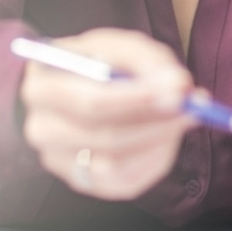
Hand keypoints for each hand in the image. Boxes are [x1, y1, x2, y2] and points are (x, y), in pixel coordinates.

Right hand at [20, 27, 197, 199]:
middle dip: (153, 123)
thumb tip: (180, 87)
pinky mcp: (82, 182)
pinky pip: (123, 182)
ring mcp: (58, 160)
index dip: (135, 99)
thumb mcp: (128, 48)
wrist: (98, 88)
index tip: (176, 93)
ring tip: (186, 116)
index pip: (88, 101)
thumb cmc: (110, 64)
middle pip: (101, 136)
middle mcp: (41, 128)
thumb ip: (154, 63)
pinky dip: (155, 159)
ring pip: (115, 163)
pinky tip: (167, 136)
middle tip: (190, 108)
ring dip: (159, 139)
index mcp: (42, 85)